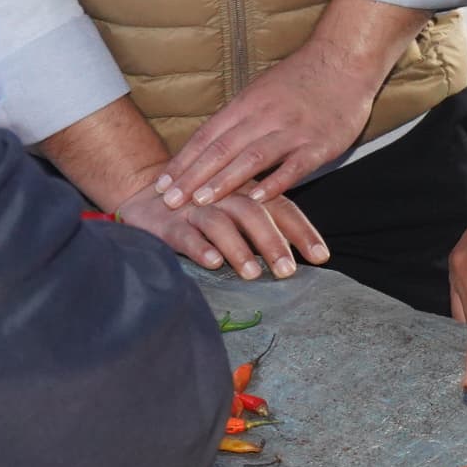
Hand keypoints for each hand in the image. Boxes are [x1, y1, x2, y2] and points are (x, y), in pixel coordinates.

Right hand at [115, 177, 325, 280]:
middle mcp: (224, 196)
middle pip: (254, 214)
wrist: (144, 193)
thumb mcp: (235, 212)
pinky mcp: (167, 223)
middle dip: (273, 244)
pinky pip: (185, 235)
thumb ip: (263, 227)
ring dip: (239, 250)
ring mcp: (195, 208)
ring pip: (221, 225)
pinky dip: (200, 248)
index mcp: (247, 192)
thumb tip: (298, 258)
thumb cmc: (202, 208)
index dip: (302, 231)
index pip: (281, 208)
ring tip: (252, 274)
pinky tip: (213, 263)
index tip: (321, 256)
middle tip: (288, 271)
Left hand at [158, 0, 419, 209]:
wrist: (345, 60)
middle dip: (193, 177)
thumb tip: (208, 149)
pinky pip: (294, 166)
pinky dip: (275, 183)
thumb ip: (238, 120)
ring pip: (252, 158)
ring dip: (224, 181)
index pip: (207, 136)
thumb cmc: (301, 80)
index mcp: (247, 104)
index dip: (183, 161)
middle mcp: (265, 116)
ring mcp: (292, 131)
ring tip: (200, 202)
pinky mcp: (320, 145)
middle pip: (222, 149)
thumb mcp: (261, 92)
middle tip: (169, 201)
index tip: (161, 185)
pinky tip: (257, 199)